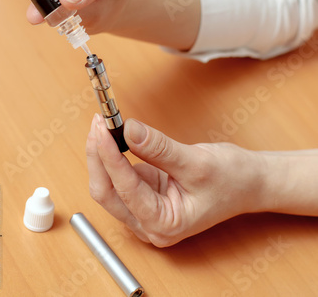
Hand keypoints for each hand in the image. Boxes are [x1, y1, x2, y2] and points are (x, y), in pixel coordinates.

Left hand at [86, 114, 263, 246]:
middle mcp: (149, 223)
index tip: (102, 129)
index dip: (110, 156)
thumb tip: (128, 129)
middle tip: (98, 124)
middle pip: (107, 192)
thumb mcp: (196, 162)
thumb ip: (159, 148)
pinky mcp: (145, 195)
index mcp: (163, 224)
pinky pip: (120, 176)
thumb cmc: (232, 180)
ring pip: (109, 184)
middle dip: (98, 157)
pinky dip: (113, 155)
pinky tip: (112, 136)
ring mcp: (145, 210)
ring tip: (102, 125)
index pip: (125, 189)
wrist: (250, 183)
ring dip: (102, 155)